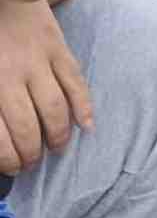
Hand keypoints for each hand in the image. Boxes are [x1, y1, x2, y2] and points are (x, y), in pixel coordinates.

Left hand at [0, 0, 90, 175]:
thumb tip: (0, 136)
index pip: (2, 136)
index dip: (9, 159)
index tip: (13, 168)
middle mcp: (12, 75)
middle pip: (29, 129)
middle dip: (33, 154)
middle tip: (34, 163)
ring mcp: (38, 62)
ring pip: (55, 111)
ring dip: (59, 137)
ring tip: (57, 149)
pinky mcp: (58, 49)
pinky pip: (77, 85)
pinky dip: (85, 109)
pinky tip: (87, 128)